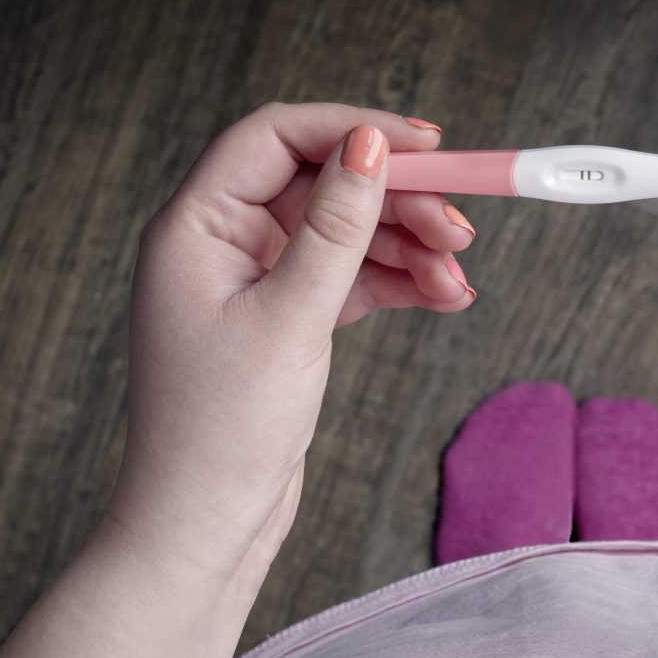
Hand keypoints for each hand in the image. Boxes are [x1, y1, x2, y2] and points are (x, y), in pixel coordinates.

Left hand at [109, 102, 476, 575]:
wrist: (205, 528)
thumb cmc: (222, 431)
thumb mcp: (290, 320)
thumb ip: (335, 229)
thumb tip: (369, 146)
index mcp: (197, 226)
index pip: (276, 138)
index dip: (352, 129)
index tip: (426, 143)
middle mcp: (223, 242)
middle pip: (324, 185)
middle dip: (397, 200)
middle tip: (460, 227)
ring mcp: (257, 280)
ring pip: (346, 232)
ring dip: (407, 246)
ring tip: (457, 276)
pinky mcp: (287, 318)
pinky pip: (352, 277)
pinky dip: (398, 282)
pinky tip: (444, 295)